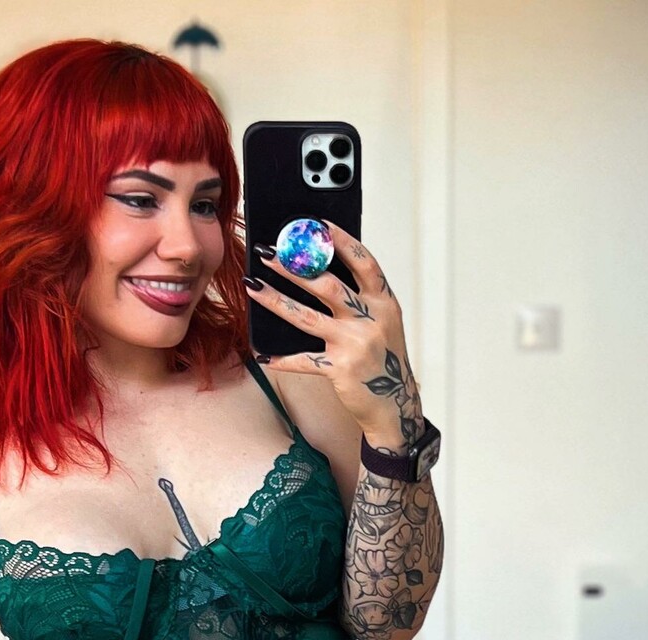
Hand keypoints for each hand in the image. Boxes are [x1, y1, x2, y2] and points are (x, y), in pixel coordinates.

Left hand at [247, 223, 422, 449]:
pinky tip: (263, 354)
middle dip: (293, 266)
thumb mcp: (383, 325)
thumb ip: (362, 300)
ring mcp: (355, 344)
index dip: (341, 241)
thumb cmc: (384, 361)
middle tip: (268, 253)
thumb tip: (322, 270)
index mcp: (384, 303)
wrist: (394, 406)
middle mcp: (371, 320)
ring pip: (307, 316)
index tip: (318, 225)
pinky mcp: (340, 368)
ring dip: (276, 300)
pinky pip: (304, 359)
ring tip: (253, 285)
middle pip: (327, 284)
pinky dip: (283, 359)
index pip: (364, 262)